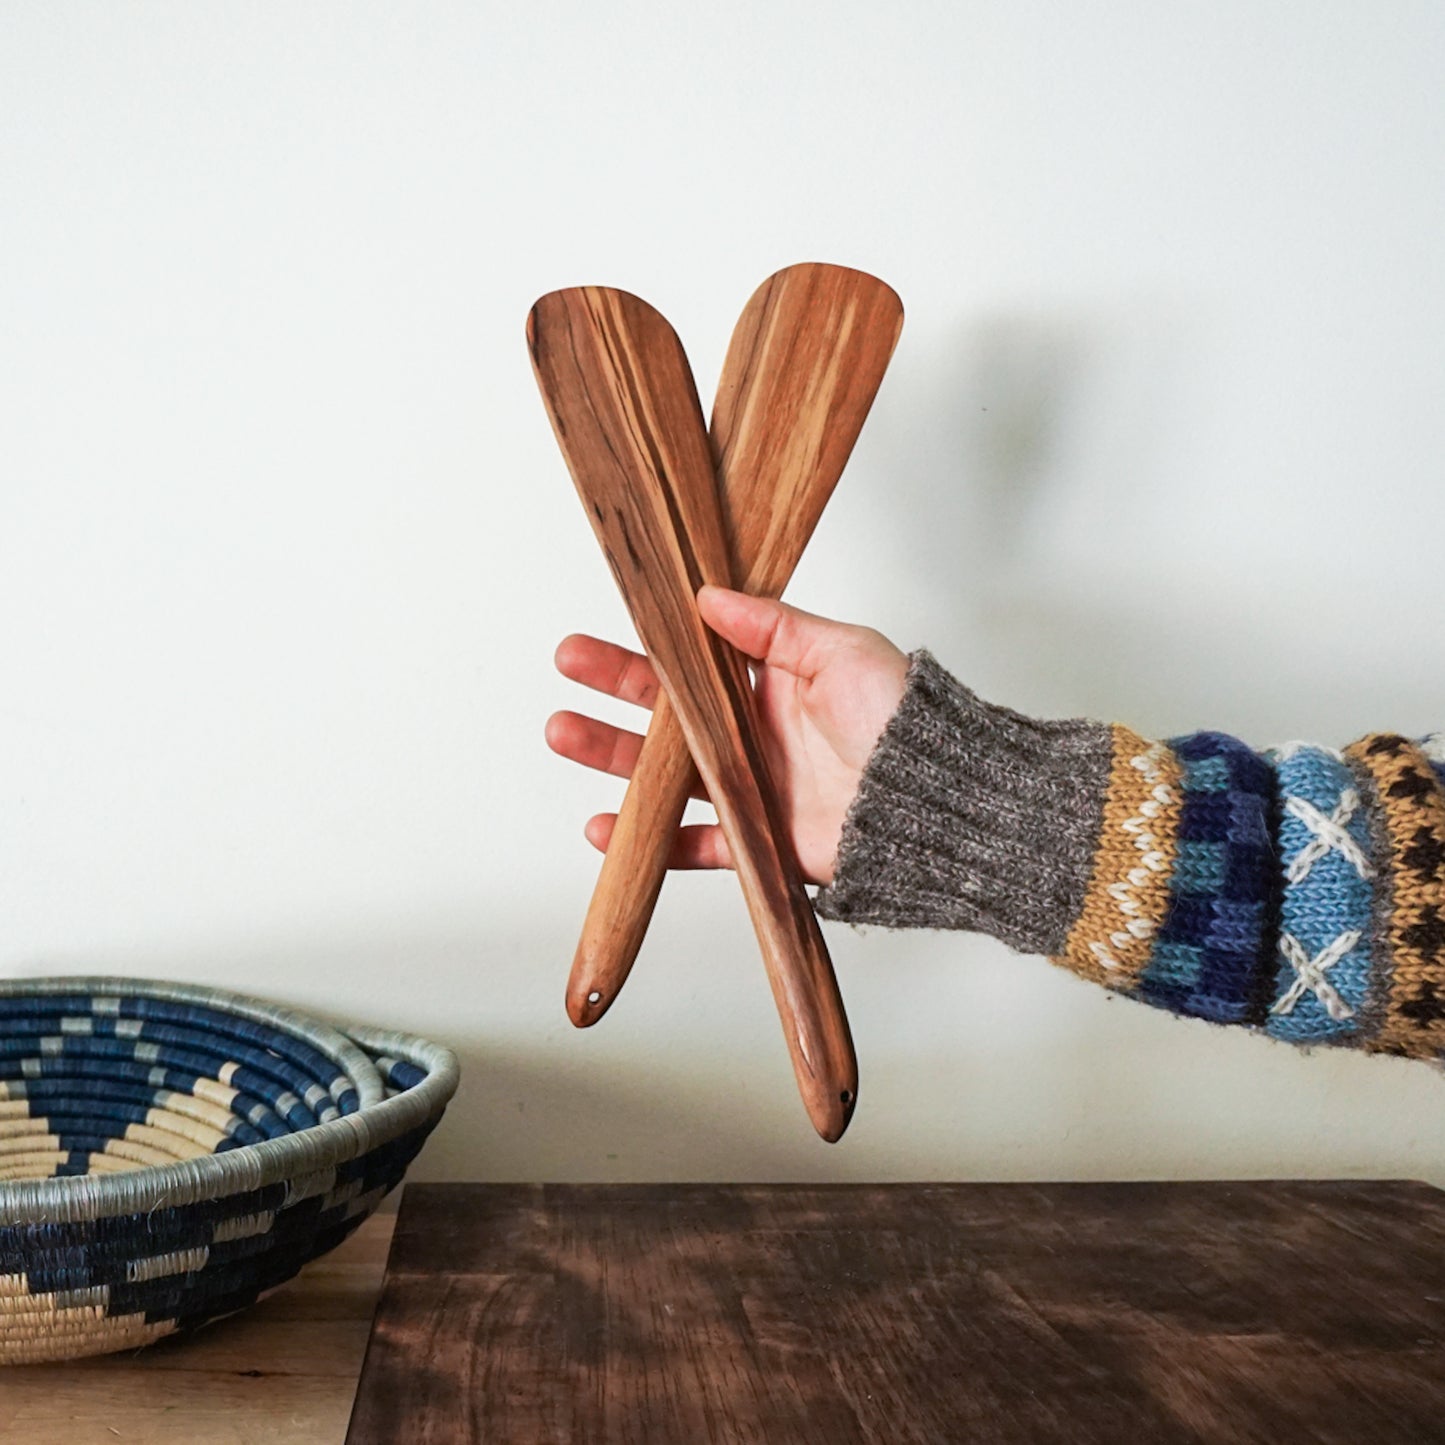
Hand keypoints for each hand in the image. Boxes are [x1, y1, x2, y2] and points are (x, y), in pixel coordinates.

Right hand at [545, 585, 908, 884]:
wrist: (933, 802)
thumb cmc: (898, 719)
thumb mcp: (839, 650)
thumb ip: (773, 628)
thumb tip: (708, 597)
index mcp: (771, 685)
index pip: (691, 664)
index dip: (642, 650)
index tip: (597, 635)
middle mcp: (755, 735)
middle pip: (666, 715)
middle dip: (611, 694)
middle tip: (566, 674)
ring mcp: (754, 788)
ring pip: (667, 776)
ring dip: (613, 758)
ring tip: (564, 734)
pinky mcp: (761, 840)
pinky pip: (695, 843)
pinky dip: (651, 842)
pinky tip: (607, 829)